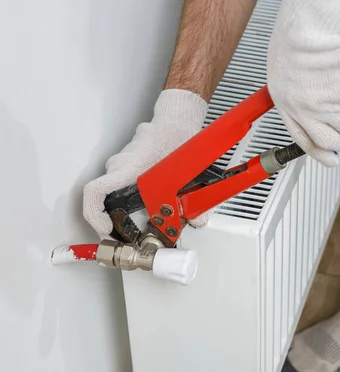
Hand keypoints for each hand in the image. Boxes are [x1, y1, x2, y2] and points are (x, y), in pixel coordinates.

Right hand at [83, 89, 208, 239]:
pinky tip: (147, 204)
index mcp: (129, 169)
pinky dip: (129, 198)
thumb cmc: (177, 139)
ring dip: (123, 209)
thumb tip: (197, 222)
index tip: (106, 230)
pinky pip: (121, 184)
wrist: (175, 120)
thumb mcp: (187, 174)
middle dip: (113, 220)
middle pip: (105, 199)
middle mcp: (119, 166)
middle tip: (128, 236)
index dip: (95, 216)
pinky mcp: (124, 164)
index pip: (95, 192)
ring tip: (142, 222)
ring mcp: (119, 164)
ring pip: (115, 192)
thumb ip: (193, 201)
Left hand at [267, 0, 339, 166]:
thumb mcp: (287, 62)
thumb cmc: (296, 33)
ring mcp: (326, 108)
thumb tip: (318, 90)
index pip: (302, 138)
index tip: (330, 159)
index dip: (319, 153)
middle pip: (331, 142)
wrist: (309, 27)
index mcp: (286, 101)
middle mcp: (305, 110)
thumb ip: (300, 84)